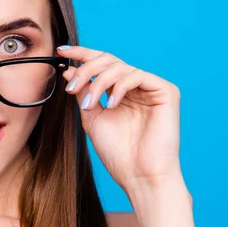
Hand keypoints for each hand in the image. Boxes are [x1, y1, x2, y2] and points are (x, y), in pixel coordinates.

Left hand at [57, 45, 181, 193]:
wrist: (138, 175)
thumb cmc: (117, 152)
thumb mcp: (91, 117)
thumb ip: (83, 92)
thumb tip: (69, 69)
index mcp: (119, 91)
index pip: (101, 64)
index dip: (81, 54)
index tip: (61, 51)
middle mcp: (135, 86)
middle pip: (108, 60)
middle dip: (86, 69)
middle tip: (71, 86)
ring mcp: (151, 88)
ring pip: (119, 67)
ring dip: (98, 83)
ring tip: (89, 105)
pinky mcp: (166, 92)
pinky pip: (137, 75)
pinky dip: (119, 87)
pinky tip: (111, 105)